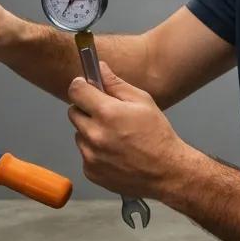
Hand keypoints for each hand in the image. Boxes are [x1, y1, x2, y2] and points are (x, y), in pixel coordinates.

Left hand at [67, 61, 195, 198]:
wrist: (166, 172)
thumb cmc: (157, 135)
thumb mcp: (143, 101)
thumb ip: (117, 84)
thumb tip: (100, 68)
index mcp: (107, 113)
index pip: (75, 90)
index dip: (81, 85)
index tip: (87, 87)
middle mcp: (94, 135)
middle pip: (73, 112)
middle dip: (87, 109)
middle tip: (107, 114)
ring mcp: (90, 156)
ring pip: (79, 134)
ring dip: (91, 131)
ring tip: (115, 136)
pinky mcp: (90, 171)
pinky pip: (85, 153)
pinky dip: (95, 151)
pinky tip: (115, 152)